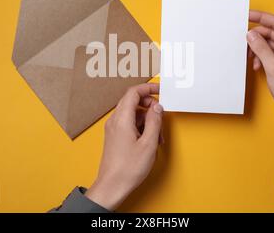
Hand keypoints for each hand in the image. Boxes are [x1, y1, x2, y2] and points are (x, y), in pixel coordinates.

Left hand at [85, 83, 163, 210]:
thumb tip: (157, 107)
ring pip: (132, 113)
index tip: (160, 90)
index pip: (133, 92)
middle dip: (149, 104)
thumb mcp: (148, 143)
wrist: (112, 186)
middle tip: (161, 114)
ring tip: (157, 134)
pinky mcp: (115, 136)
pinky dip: (141, 126)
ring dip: (146, 118)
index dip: (148, 88)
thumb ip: (154, 121)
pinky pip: (129, 123)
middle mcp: (115, 120)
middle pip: (132, 101)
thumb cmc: (128, 168)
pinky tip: (149, 140)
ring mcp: (113, 128)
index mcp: (122, 119)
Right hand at [246, 10, 273, 132]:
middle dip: (257, 37)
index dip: (261, 17)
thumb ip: (261, 48)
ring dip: (259, 49)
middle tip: (244, 42)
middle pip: (273, 33)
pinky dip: (263, 57)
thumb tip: (251, 34)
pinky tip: (257, 66)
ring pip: (271, 44)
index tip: (247, 15)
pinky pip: (273, 54)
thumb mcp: (272, 67)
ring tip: (251, 59)